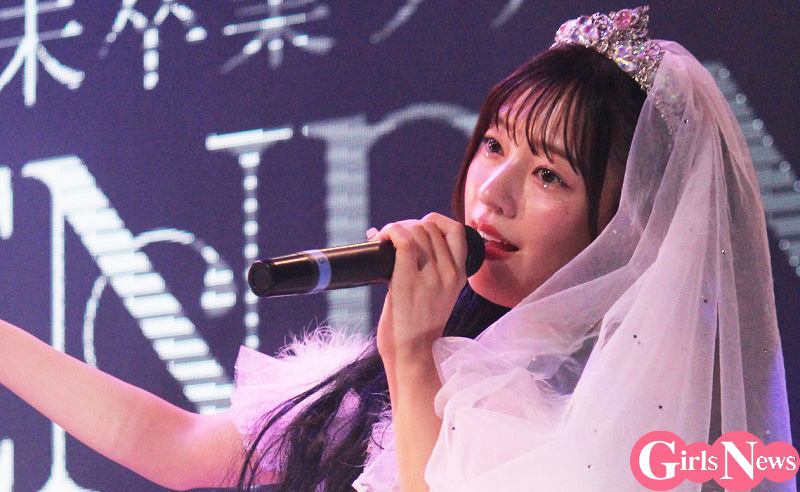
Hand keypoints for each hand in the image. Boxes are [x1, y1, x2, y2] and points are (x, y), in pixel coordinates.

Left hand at [368, 213, 467, 365]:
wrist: (413, 355)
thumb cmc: (416, 327)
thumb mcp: (438, 296)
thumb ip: (429, 270)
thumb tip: (398, 238)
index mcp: (460, 276)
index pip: (456, 230)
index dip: (434, 222)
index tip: (417, 228)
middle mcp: (450, 273)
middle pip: (430, 227)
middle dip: (409, 225)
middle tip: (392, 238)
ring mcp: (431, 277)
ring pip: (417, 230)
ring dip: (396, 228)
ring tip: (384, 240)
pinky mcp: (408, 281)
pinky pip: (403, 241)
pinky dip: (390, 232)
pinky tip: (380, 239)